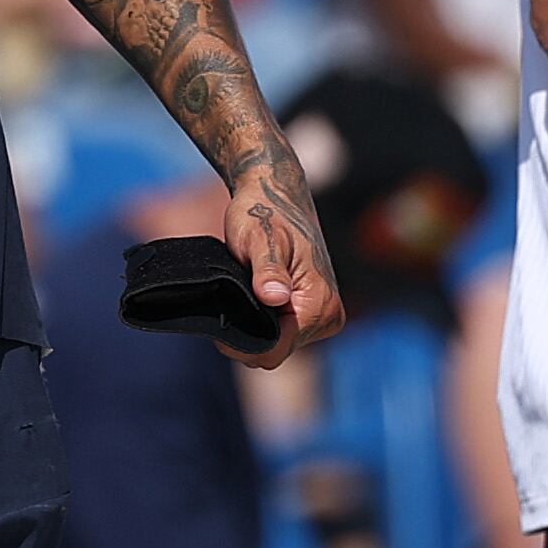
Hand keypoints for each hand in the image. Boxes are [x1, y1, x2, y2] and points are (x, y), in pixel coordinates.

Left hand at [220, 163, 345, 368]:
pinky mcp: (312, 312)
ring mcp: (323, 315)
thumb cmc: (264, 213)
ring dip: (252, 329)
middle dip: (246, 337)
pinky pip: (280, 333)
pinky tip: (248, 301)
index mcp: (319, 303)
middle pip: (275, 352)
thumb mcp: (260, 239)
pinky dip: (260, 323)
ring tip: (239, 297)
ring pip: (275, 345)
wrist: (276, 195)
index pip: (275, 351)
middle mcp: (328, 315)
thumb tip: (276, 298)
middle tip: (226, 304)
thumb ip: (268, 271)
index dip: (242, 346)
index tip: (218, 328)